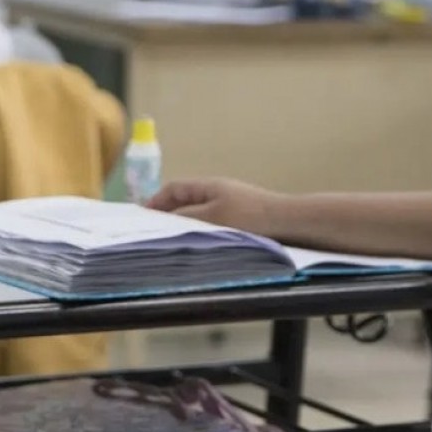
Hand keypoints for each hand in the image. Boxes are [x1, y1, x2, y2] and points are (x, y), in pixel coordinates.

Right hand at [147, 179, 280, 236]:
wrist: (288, 222)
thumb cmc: (250, 216)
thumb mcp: (213, 217)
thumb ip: (186, 216)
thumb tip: (165, 218)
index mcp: (208, 186)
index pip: (174, 189)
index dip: (156, 201)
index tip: (142, 217)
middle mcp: (218, 193)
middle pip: (185, 201)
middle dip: (167, 214)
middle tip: (152, 231)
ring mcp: (230, 206)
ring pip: (199, 214)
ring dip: (184, 225)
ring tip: (172, 241)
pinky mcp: (241, 220)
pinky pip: (212, 224)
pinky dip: (200, 232)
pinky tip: (200, 245)